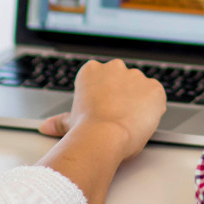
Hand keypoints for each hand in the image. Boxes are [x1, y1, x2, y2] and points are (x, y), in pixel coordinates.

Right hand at [39, 58, 164, 156]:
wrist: (104, 136)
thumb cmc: (85, 130)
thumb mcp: (70, 123)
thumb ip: (61, 121)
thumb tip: (46, 126)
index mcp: (92, 70)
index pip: (103, 79)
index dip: (105, 97)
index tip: (103, 110)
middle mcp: (115, 67)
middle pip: (123, 80)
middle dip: (122, 96)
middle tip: (116, 118)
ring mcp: (136, 76)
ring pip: (141, 88)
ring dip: (139, 101)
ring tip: (129, 122)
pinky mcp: (155, 88)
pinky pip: (157, 97)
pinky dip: (153, 108)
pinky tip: (143, 121)